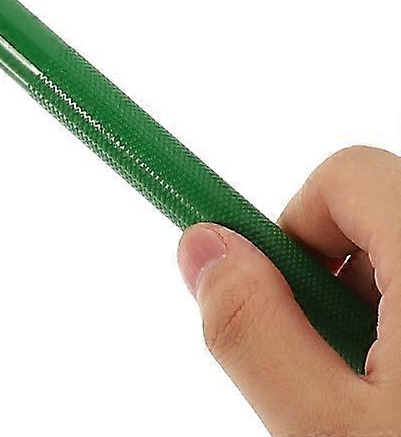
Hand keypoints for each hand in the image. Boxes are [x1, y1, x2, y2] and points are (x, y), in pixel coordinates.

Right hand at [179, 146, 398, 434]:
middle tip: (342, 374)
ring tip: (384, 404)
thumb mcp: (333, 431)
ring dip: (385, 315)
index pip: (348, 174)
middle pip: (383, 216)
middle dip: (340, 281)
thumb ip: (258, 332)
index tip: (275, 291)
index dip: (296, 228)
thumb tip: (202, 248)